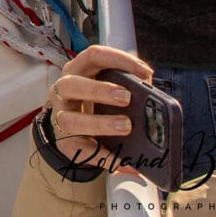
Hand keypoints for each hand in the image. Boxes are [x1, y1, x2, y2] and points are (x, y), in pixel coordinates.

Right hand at [46, 44, 150, 170]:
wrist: (72, 129)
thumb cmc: (97, 103)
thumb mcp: (108, 87)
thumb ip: (130, 85)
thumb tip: (154, 95)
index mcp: (78, 71)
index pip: (93, 55)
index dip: (118, 59)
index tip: (144, 71)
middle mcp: (64, 91)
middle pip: (72, 84)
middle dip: (99, 90)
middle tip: (127, 97)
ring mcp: (61, 117)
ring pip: (70, 119)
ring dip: (100, 123)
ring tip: (126, 127)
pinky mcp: (65, 142)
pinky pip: (82, 151)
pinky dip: (105, 157)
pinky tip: (125, 162)